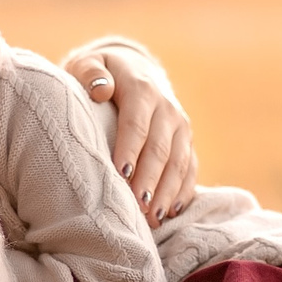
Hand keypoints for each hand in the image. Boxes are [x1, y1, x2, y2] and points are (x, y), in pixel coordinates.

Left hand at [64, 45, 196, 220]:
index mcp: (142, 89)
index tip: (121, 175)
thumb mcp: (91, 63)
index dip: (130, 149)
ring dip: (167, 191)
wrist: (135, 68)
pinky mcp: (186, 142)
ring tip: (153, 218)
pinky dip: (183, 191)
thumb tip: (101, 89)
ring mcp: (180, 127)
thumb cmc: (102, 72)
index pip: (137, 124)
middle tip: (136, 207)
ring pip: (179, 162)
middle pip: (160, 149)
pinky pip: (190, 168)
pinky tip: (170, 212)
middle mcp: (167, 109)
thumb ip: (91, 73)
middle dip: (149, 180)